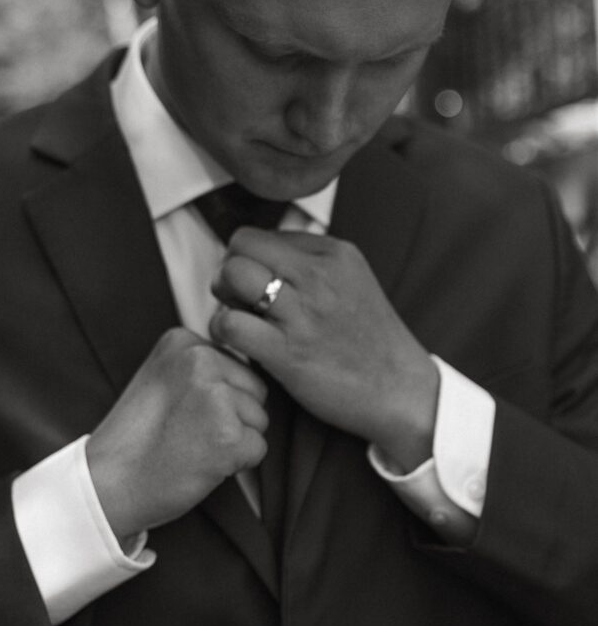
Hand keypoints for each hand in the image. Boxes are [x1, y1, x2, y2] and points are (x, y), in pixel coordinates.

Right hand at [86, 328, 267, 539]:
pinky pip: (258, 449)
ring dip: (234, 441)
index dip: (218, 399)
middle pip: (256, 391)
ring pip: (259, 420)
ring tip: (191, 446)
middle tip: (188, 433)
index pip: (237, 367)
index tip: (181, 413)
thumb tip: (249, 375)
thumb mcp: (162, 378)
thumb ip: (201, 368)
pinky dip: (236, 465)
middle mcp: (201, 359)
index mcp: (183, 341)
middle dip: (233, 418)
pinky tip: (200, 464)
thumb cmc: (136, 439)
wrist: (108, 484)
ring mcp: (215, 396)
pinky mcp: (228, 434)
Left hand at [209, 228, 438, 471]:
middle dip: (229, 272)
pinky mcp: (288, 352)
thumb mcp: (351, 282)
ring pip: (234, 276)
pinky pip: (231, 323)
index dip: (247, 258)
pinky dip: (222, 329)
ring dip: (223, 298)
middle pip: (242, 247)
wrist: (401, 390)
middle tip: (239, 300)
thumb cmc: (370, 340)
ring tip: (237, 317)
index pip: (260, 235)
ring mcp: (303, 314)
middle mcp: (318, 276)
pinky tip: (235, 341)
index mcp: (334, 253)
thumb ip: (311, 263)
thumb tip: (259, 256)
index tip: (256, 284)